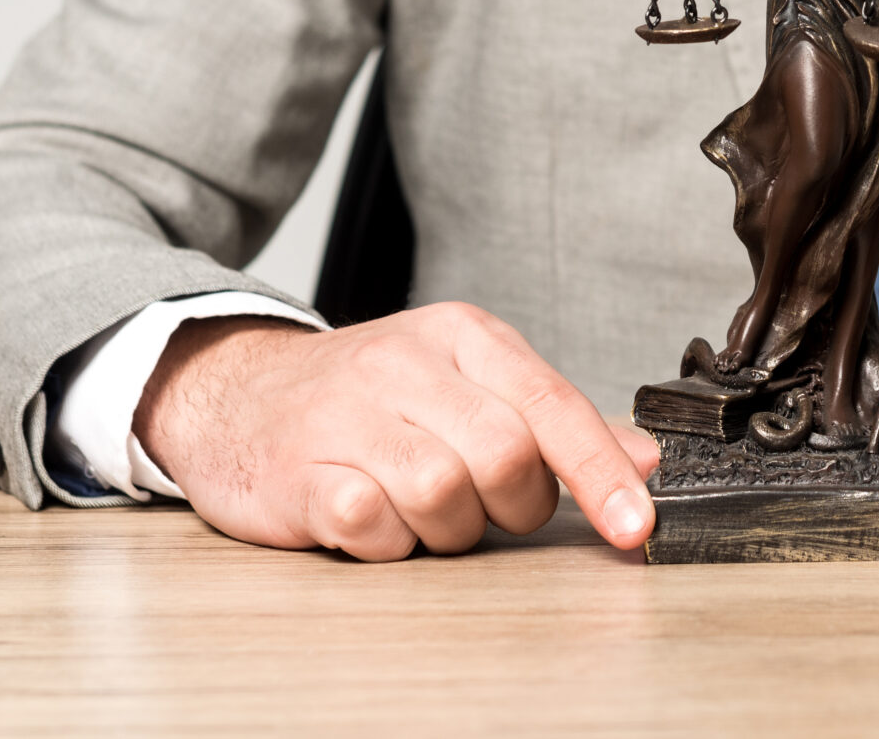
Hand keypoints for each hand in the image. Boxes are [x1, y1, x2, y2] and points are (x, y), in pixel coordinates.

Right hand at [135, 304, 660, 560]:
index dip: (600, 471)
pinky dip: (386, 541)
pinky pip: (372, 523)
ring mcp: (346, 416)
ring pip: (443, 495)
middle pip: (505, 455)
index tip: (636, 529)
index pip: (551, 403)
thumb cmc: (369, 397)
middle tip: (487, 506)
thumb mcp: (468, 383)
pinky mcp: (297, 471)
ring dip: (447, 528)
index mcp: (462, 337)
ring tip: (420, 508)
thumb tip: (644, 460)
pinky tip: (372, 519)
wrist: (234, 391)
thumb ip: (553, 422)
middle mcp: (406, 365)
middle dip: (513, 505)